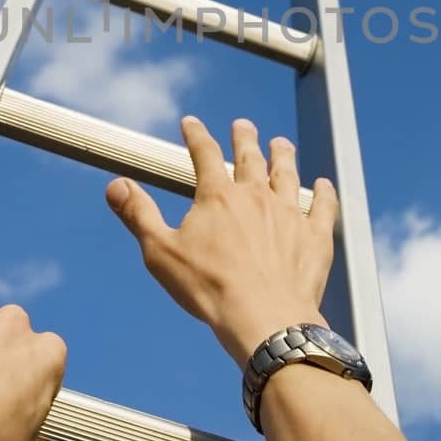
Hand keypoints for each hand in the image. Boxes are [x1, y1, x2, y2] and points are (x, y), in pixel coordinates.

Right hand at [105, 115, 337, 365]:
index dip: (196, 136)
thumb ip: (139, 214)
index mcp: (218, 196)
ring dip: (283, 156)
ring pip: (287, 175)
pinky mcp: (314, 237)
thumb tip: (116, 185)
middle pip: (250, 157)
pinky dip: (324, 193)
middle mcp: (256, 196)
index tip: (191, 123)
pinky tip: (325, 185)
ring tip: (281, 144)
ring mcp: (289, 214)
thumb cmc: (209, 289)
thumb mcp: (161, 252)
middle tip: (242, 125)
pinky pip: (322, 207)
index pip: (205, 154)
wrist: (264, 318)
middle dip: (243, 138)